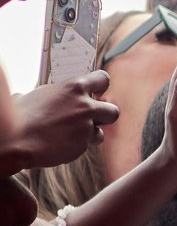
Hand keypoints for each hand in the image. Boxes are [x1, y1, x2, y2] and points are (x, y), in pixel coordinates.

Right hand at [1, 73, 118, 172]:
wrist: (15, 141)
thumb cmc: (19, 116)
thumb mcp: (36, 95)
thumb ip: (52, 94)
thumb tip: (42, 93)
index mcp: (75, 87)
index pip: (103, 79)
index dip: (101, 86)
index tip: (98, 92)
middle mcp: (85, 106)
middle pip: (113, 111)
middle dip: (105, 117)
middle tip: (92, 119)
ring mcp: (85, 127)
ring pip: (99, 133)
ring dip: (89, 135)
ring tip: (69, 135)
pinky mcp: (81, 145)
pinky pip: (84, 146)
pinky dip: (74, 147)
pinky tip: (58, 144)